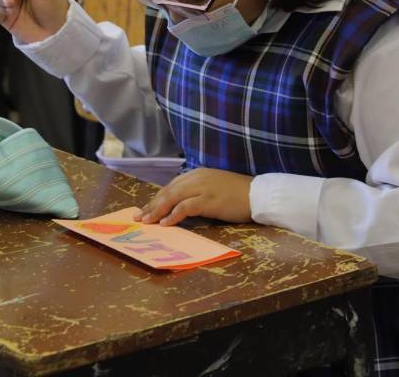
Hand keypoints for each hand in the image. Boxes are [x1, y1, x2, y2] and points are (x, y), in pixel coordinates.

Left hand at [135, 168, 253, 225]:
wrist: (258, 195)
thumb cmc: (238, 194)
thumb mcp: (214, 188)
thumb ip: (197, 192)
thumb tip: (180, 205)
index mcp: (197, 173)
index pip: (171, 186)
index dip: (157, 198)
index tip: (146, 209)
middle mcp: (197, 177)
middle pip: (168, 191)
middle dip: (152, 204)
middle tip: (140, 217)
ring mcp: (202, 187)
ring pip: (172, 197)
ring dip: (157, 210)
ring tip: (148, 221)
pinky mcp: (208, 200)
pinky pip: (185, 207)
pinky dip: (173, 215)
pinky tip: (166, 223)